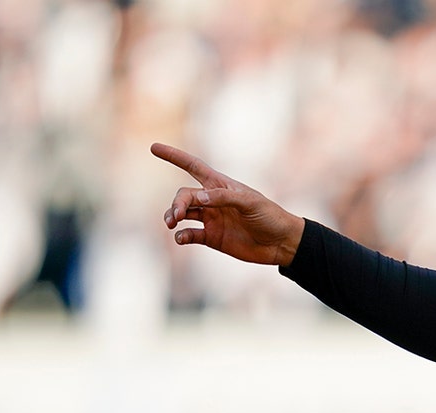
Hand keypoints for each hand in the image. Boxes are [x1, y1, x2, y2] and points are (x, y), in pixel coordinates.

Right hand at [152, 143, 304, 265]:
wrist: (281, 242)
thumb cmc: (269, 216)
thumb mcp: (250, 202)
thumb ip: (224, 198)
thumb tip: (198, 198)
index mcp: (221, 185)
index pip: (193, 167)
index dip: (174, 157)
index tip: (154, 147)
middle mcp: (213, 200)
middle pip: (184, 195)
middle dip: (176, 203)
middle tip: (176, 216)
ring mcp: (211, 219)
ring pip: (182, 214)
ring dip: (173, 217)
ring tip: (173, 224)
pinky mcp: (212, 237)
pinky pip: (189, 235)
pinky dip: (182, 236)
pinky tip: (181, 238)